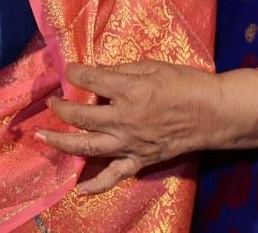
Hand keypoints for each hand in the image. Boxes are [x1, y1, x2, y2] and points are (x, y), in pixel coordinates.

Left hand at [37, 61, 222, 194]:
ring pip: (88, 147)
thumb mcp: (151, 67)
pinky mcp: (140, 160)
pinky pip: (114, 176)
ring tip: (43, 136)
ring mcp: (131, 143)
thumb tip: (95, 72)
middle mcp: (124, 120)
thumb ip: (120, 71)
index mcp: (129, 91)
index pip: (90, 81)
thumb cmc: (185, 84)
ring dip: (62, 142)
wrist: (213, 113)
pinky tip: (78, 190)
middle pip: (81, 117)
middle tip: (51, 102)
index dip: (74, 73)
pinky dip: (96, 185)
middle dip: (61, 109)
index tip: (67, 69)